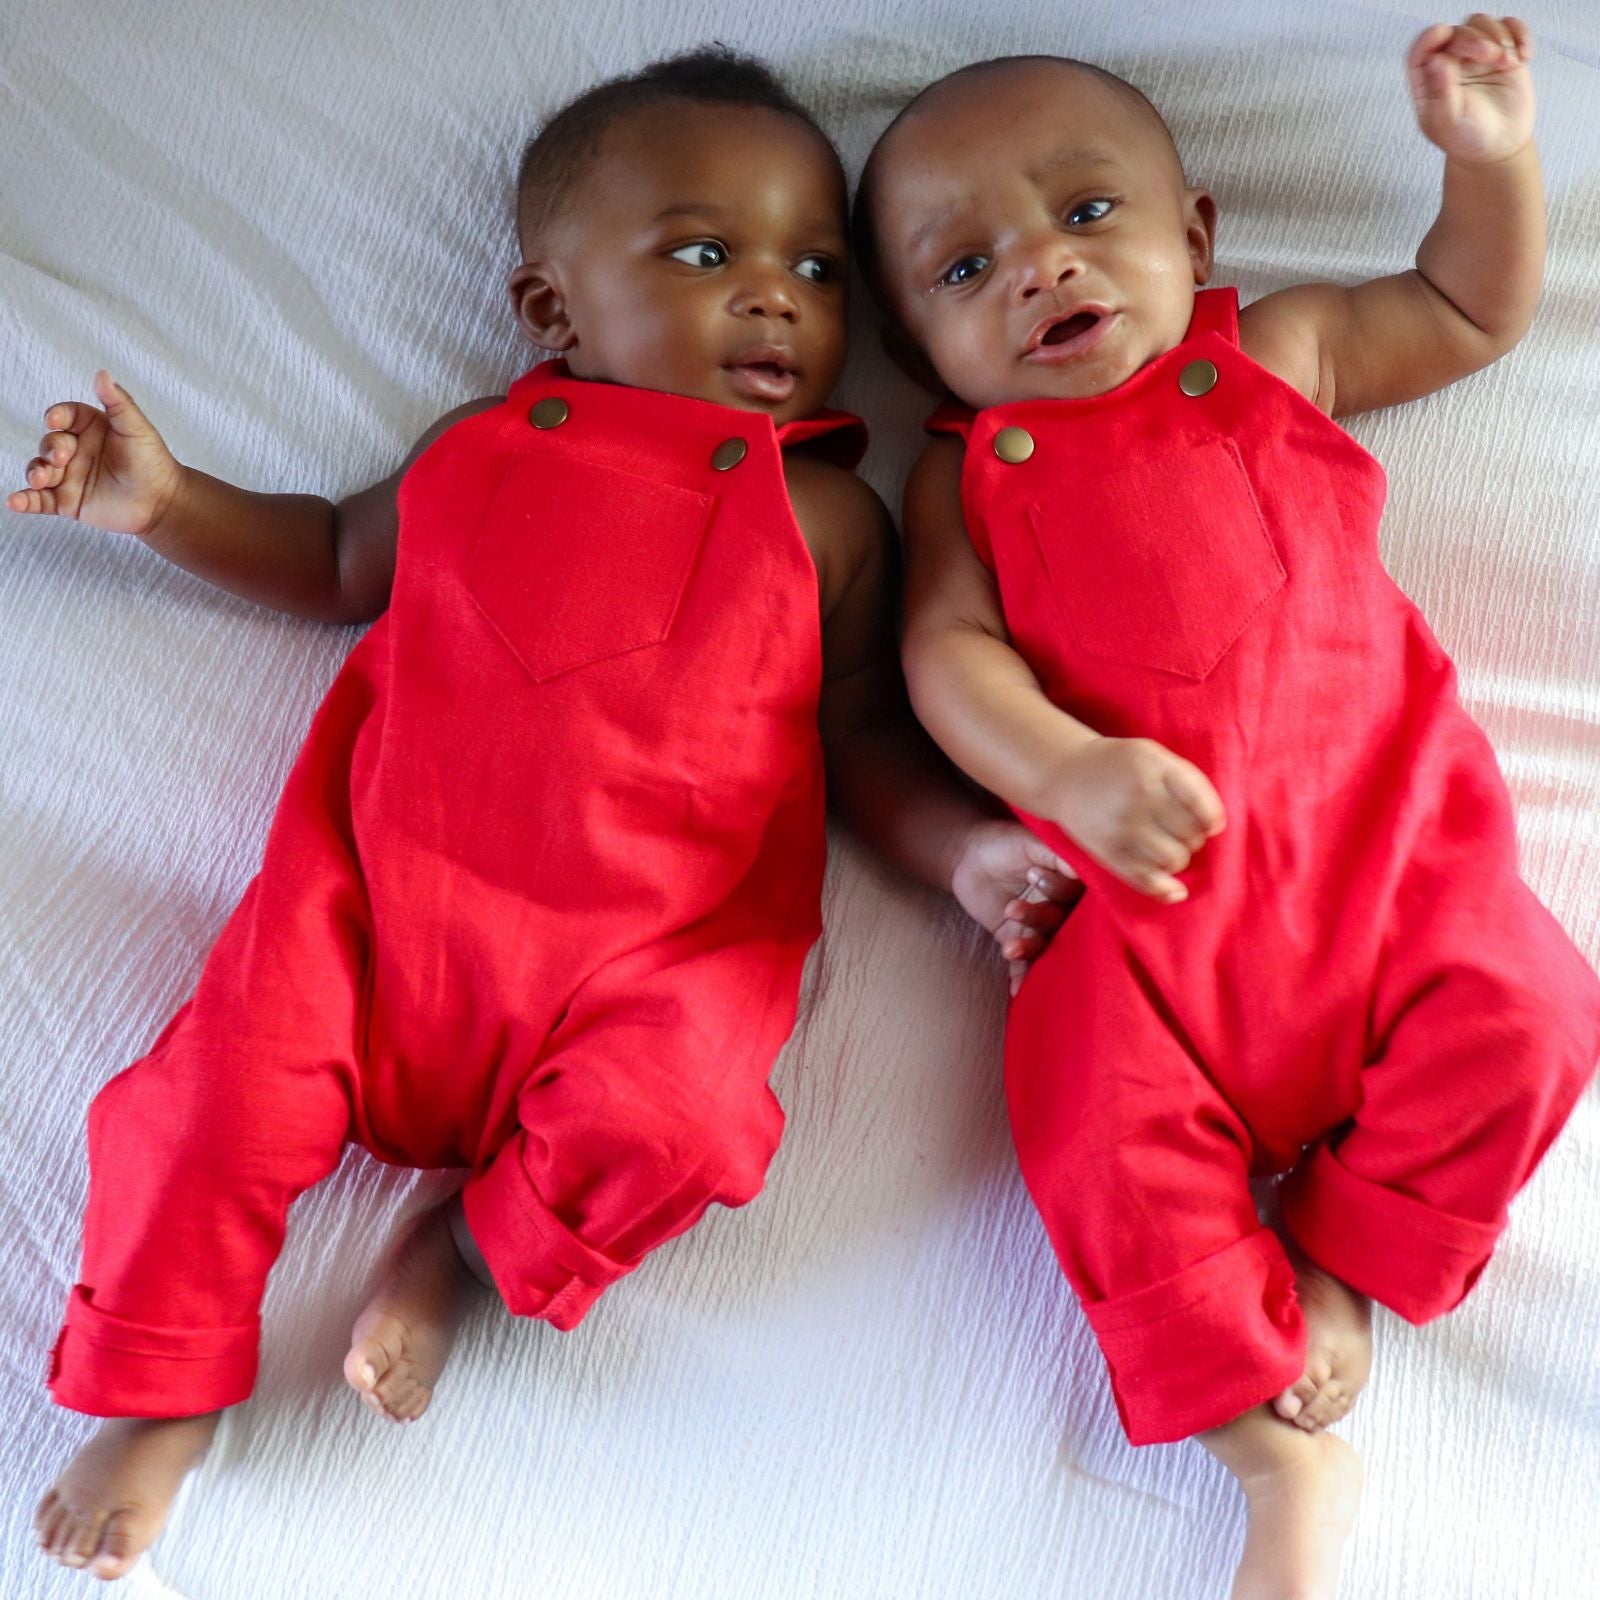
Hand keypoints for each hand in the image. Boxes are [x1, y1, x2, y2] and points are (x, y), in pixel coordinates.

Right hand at [6, 370, 184, 535]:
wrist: (163, 502)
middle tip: (61, 458)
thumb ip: (118, 402)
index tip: (55, 421)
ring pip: (40, 469)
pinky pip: (39, 500)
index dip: (57, 416)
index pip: (64, 416)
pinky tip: (14, 501)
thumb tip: (102, 374)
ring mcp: (69, 476)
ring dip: (34, 472)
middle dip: (50, 449)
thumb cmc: (152, 461)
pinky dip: (24, 500)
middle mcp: (75, 450)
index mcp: (89, 428)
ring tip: (39, 478)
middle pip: (50, 443)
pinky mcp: (67, 501)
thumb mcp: (137, 428)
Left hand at [949, 817, 1080, 995]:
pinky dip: (1022, 979)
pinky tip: (1017, 991)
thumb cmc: (1005, 843)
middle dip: (1039, 919)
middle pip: (1062, 923)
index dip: (1058, 890)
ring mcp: (1040, 928)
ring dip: (1029, 948)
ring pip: (1044, 944)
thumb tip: (1081, 869)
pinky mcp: (1018, 941)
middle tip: (1013, 909)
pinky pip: (1025, 965)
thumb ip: (1057, 854)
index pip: (1077, 895)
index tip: (1033, 875)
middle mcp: (1062, 909)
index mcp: (1073, 883)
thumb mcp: (1032, 842)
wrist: (967, 856)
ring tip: (1010, 946)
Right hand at [1043, 736, 1223, 902]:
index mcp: (1154, 768)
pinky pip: (1145, 879)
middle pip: (1191, 835)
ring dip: (1179, 858)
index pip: (1202, 805)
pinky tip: (1175, 890)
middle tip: (1181, 832)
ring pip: (1174, 859)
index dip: (1212, 819)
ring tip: (1169, 848)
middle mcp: (1139, 797)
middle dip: (1193, 837)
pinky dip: (1165, 890)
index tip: (1209, 822)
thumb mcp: (1153, 755)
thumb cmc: (1119, 765)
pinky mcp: (1107, 851)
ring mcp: (1122, 826)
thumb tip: (1215, 826)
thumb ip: (1187, 781)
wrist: (1065, 774)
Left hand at [1408, 15, 1533, 163]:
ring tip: (1507, 63)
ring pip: (1481, 24)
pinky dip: (1520, 34)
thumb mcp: (1449, 121)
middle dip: (1473, 38)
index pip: (1421, 50)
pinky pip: (1510, 27)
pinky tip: (1523, 57)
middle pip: (1456, 32)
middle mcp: (1450, 63)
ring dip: (1497, 35)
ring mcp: (1476, 55)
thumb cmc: (1466, 138)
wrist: (1498, 144)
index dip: (1430, 37)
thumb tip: (1436, 60)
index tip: (1442, 34)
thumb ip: (1441, 92)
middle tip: (1490, 56)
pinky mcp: (1502, 51)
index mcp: (1427, 81)